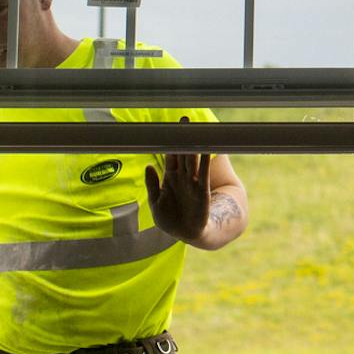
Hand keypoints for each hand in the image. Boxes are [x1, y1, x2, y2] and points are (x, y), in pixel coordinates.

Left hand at [144, 117, 214, 244]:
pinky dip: (204, 161)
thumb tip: (149, 165)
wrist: (186, 234)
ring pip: (192, 160)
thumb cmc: (170, 220)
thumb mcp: (155, 203)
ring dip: (193, 145)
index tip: (168, 128)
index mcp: (170, 179)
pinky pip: (203, 173)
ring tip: (194, 129)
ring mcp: (192, 183)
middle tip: (184, 119)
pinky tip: (205, 149)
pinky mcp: (201, 190)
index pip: (170, 156)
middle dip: (183, 137)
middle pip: (182, 153)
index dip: (168, 142)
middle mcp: (182, 178)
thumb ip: (152, 184)